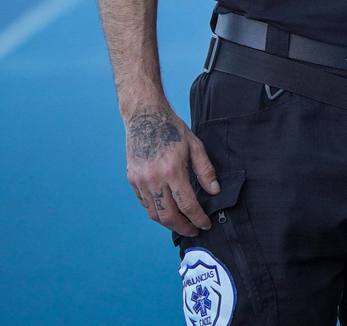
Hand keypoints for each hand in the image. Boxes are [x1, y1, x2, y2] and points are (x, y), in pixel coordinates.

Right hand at [124, 106, 219, 234]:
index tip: (205, 225)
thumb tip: (214, 191)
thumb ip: (205, 170)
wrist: (144, 116)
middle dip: (183, 228)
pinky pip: (144, 203)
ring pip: (154, 213)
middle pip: (168, 216)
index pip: (187, 205)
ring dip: (168, 223)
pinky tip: (166, 210)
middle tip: (193, 231)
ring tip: (181, 224)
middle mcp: (154, 179)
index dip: (198, 219)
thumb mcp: (195, 145)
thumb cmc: (171, 128)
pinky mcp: (132, 180)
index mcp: (172, 171)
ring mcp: (140, 181)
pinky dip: (156, 211)